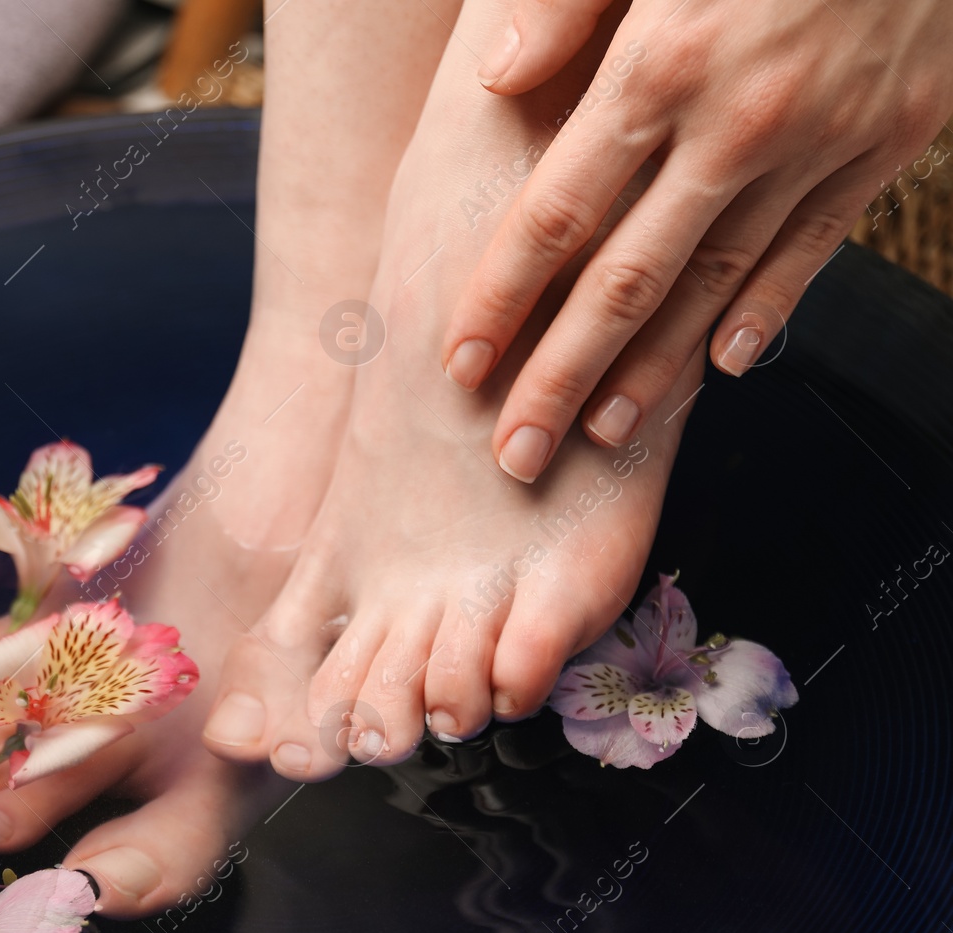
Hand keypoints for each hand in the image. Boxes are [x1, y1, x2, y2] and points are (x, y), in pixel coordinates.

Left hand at [442, 0, 952, 481]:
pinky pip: (815, 247)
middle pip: (625, 279)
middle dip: (561, 376)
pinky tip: (720, 366)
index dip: (501, 298)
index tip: (460, 365)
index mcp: (660, 63)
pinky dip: (765, 311)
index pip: (555, 214)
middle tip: (515, 453)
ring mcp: (820, 138)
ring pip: (716, 282)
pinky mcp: (888, 138)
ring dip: (654, 369)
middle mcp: (736, 120)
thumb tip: (494, 77)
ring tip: (601, 433)